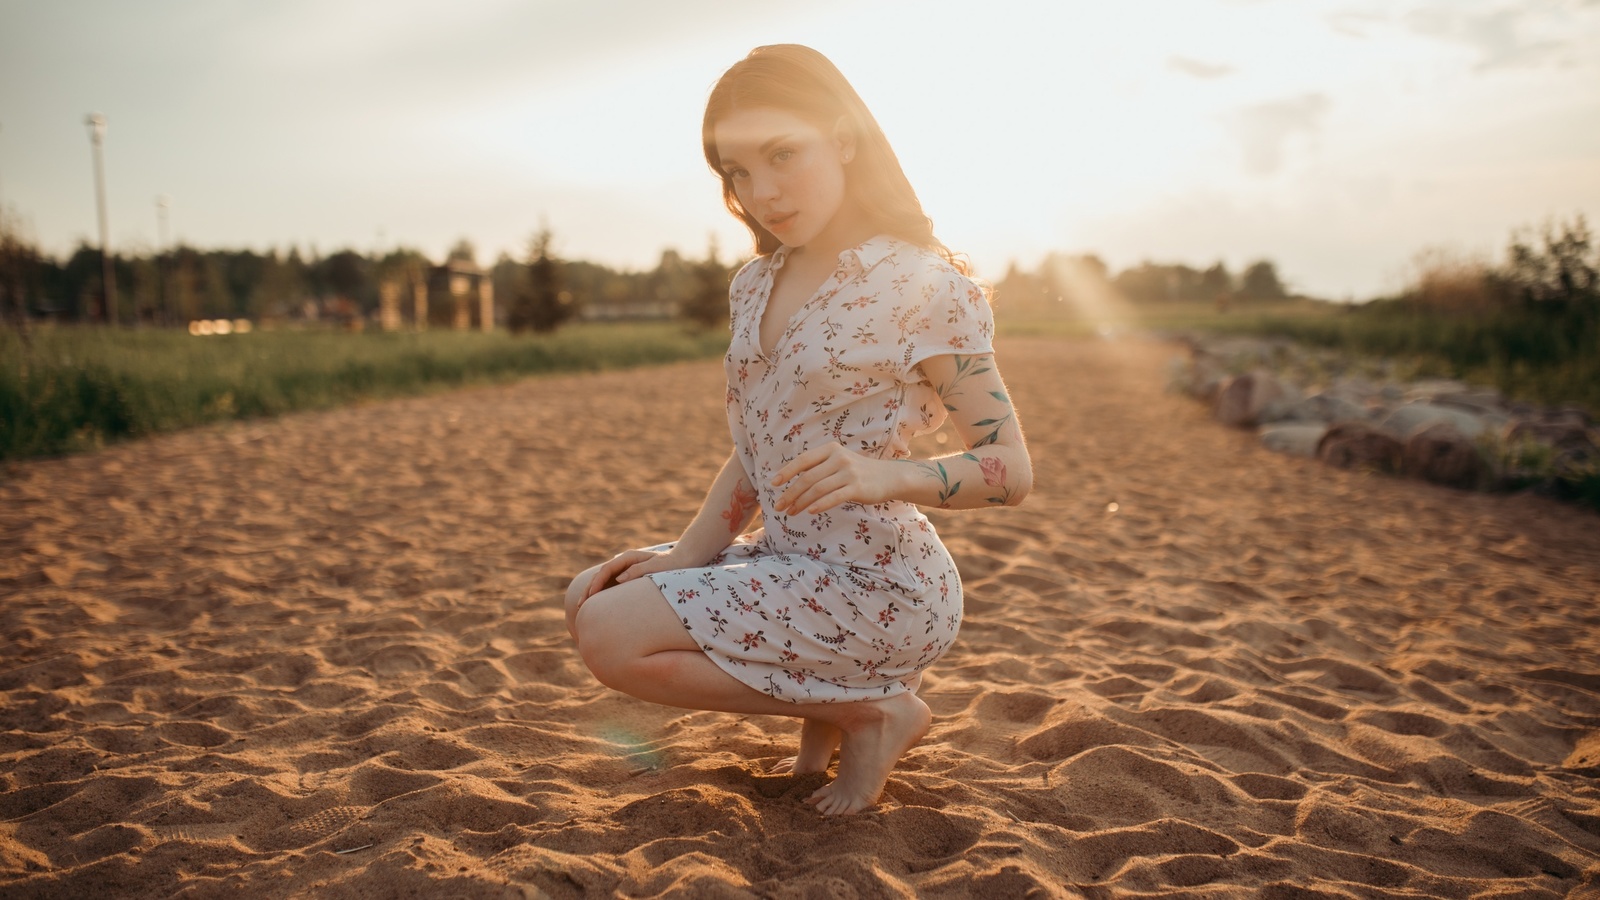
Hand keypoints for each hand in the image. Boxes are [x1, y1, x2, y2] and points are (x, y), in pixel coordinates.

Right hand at [582, 548, 682, 600]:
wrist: (681, 562)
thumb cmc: (669, 565)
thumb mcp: (655, 567)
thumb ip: (637, 571)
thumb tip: (618, 579)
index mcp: (628, 557)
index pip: (606, 569)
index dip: (596, 582)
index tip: (591, 595)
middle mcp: (623, 562)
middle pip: (601, 575)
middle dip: (589, 589)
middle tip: (580, 604)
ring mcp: (624, 569)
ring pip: (603, 580)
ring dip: (592, 592)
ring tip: (582, 607)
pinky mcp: (627, 577)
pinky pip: (611, 585)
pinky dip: (602, 594)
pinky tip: (596, 605)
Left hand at [771, 442, 897, 515]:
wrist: (889, 477)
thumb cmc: (858, 472)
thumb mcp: (838, 462)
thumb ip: (818, 467)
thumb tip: (791, 483)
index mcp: (830, 449)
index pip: (803, 460)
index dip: (786, 472)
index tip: (774, 484)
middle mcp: (838, 458)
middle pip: (807, 477)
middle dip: (790, 493)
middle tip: (778, 506)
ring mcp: (848, 473)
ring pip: (817, 489)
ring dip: (801, 502)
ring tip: (791, 512)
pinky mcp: (857, 487)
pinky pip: (834, 497)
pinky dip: (820, 505)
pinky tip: (810, 512)